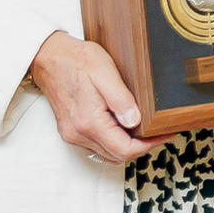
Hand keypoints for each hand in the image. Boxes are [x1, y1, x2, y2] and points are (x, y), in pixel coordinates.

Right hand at [29, 30, 151, 166]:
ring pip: (107, 153)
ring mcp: (72, 134)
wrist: (49, 57)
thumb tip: (135, 121)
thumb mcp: (105, 72)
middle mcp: (78, 134)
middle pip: (117, 155)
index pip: (125, 150)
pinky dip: (113, 141)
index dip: (149, 145)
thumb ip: (121, 99)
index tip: (165, 133)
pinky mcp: (70, 130)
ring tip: (145, 129)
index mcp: (89, 122)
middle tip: (159, 131)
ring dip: (127, 145)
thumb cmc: (76, 60)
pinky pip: (97, 146)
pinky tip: (123, 126)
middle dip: (141, 146)